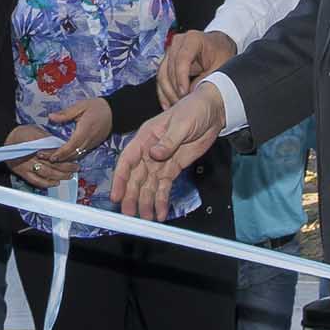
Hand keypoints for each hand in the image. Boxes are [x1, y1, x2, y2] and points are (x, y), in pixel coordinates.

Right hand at [5, 124, 74, 188]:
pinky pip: (35, 181)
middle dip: (66, 166)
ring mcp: (26, 165)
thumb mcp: (36, 131)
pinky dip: (46, 183)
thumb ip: (49, 140)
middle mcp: (31, 155)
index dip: (65, 156)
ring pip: (46, 173)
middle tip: (76, 168)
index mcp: (36, 143)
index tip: (75, 156)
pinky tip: (55, 183)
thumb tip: (63, 146)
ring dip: (59, 175)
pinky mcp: (21, 172)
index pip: (54, 151)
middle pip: (52, 163)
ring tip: (69, 176)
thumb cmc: (23, 134)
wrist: (5, 139)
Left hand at [45, 97, 113, 165]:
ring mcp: (91, 144)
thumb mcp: (81, 106)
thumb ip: (66, 113)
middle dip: (58, 158)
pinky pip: (80, 154)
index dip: (61, 153)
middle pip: (72, 154)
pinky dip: (71, 157)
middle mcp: (88, 141)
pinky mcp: (93, 145)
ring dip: (64, 159)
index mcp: (85, 131)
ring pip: (76, 156)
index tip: (50, 157)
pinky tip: (62, 157)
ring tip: (50, 159)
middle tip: (44, 158)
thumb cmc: (97, 107)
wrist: (115, 112)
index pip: (71, 146)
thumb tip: (51, 117)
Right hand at [111, 83, 222, 217]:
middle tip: (129, 214)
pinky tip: (160, 213)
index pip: (127, 160)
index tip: (116, 195)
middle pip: (136, 177)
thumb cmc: (194, 110)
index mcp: (145, 137)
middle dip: (132, 196)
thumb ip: (168, 140)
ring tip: (145, 219)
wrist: (212, 111)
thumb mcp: (181, 123)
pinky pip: (164, 187)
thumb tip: (154, 154)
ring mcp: (160, 162)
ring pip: (148, 185)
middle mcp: (148, 152)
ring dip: (145, 202)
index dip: (120, 179)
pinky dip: (161, 200)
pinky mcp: (172, 169)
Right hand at [157, 30, 234, 106]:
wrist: (219, 47)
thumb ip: (206, 80)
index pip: (181, 60)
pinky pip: (162, 78)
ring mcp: (171, 51)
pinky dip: (164, 93)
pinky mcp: (168, 61)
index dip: (181, 78)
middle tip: (182, 104)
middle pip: (169, 69)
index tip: (184, 93)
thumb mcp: (220, 67)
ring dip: (168, 93)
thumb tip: (192, 95)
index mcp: (193, 39)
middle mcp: (178, 43)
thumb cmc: (221, 53)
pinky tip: (168, 104)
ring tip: (177, 106)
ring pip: (162, 75)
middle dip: (175, 89)